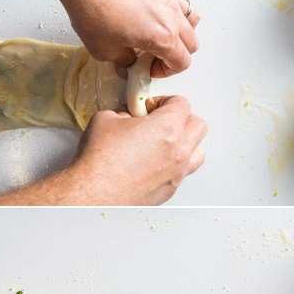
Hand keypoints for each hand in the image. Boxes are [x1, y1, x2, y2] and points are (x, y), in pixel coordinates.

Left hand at [53, 0, 198, 76]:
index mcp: (163, 37)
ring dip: (179, 31)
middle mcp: (172, 15)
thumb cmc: (92, 9)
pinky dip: (170, 11)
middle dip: (175, 53)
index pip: (182, 61)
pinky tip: (148, 12)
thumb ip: (122, 61)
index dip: (166, 71)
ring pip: (190, 18)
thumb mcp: (103, 49)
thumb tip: (126, 63)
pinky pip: (176, 0)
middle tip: (151, 55)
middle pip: (191, 42)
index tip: (149, 69)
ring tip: (156, 32)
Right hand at [68, 97, 207, 204]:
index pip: (182, 104)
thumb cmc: (100, 160)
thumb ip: (122, 114)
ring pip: (197, 151)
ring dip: (184, 142)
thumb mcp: (105, 119)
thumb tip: (126, 118)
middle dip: (180, 119)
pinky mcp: (170, 190)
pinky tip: (153, 162)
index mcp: (167, 127)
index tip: (150, 106)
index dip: (164, 101)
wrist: (95, 192)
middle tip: (159, 120)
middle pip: (198, 125)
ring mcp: (177, 172)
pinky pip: (182, 171)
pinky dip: (173, 163)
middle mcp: (178, 150)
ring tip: (163, 142)